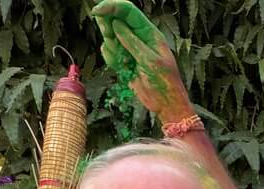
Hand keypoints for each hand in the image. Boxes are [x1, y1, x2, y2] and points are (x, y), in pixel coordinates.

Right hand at [92, 0, 194, 122]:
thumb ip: (132, 42)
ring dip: (111, 47)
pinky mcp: (124, 60)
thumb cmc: (165, 83)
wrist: (165, 104)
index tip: (98, 11)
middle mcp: (139, 37)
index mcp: (149, 33)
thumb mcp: (149, 61)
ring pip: (110, 36)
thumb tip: (116, 24)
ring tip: (125, 62)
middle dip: (107, 27)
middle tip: (110, 39)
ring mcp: (130, 48)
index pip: (128, 10)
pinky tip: (124, 69)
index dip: (112, 6)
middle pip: (115, 19)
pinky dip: (112, 59)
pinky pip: (109, 52)